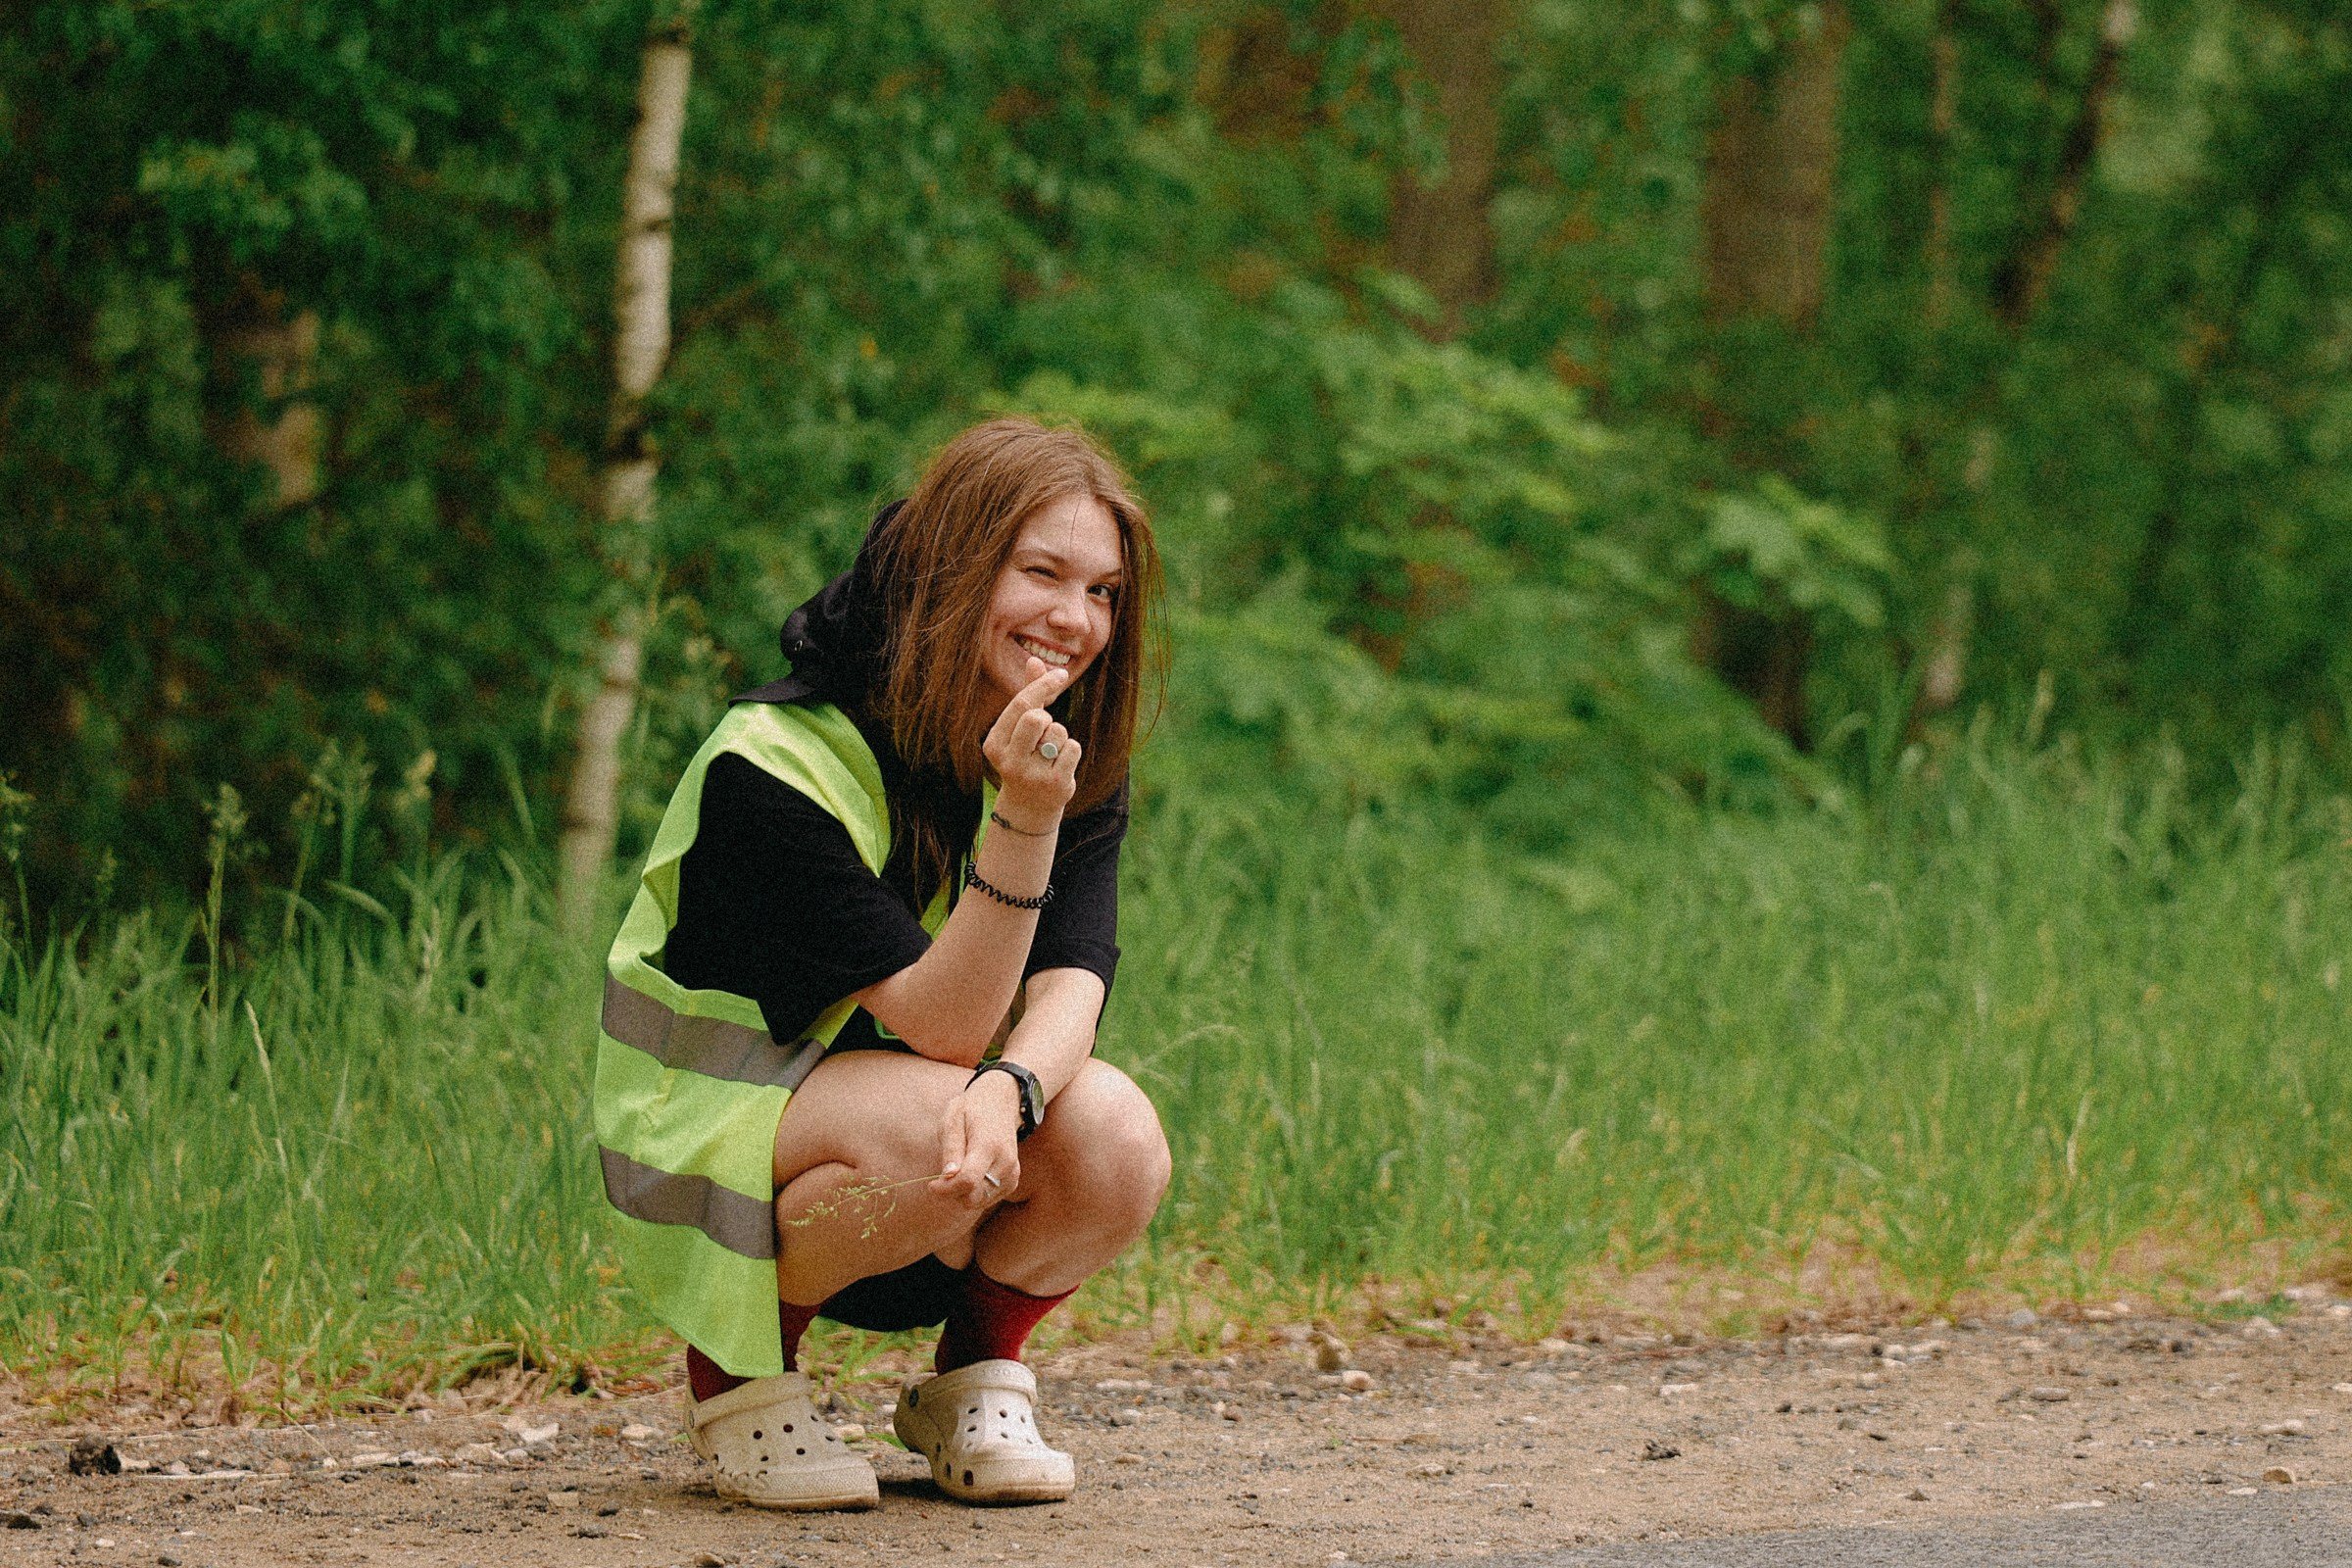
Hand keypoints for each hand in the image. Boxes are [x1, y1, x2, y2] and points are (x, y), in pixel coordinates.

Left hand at [931, 1070, 1022, 1207]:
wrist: (1000, 1103)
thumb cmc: (971, 1110)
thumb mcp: (952, 1120)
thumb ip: (951, 1149)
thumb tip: (947, 1176)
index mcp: (989, 1145)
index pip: (968, 1181)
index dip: (945, 1189)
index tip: (931, 1185)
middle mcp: (1005, 1162)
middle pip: (973, 1197)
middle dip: (953, 1192)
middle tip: (944, 1176)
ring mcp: (1012, 1172)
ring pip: (980, 1202)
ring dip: (964, 1193)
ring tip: (959, 1170)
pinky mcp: (1013, 1180)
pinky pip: (989, 1200)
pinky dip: (976, 1193)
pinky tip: (972, 1175)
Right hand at [981, 657, 1078, 825]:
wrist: (1030, 805)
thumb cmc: (1026, 756)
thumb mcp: (1021, 727)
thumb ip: (1028, 694)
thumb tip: (1035, 659)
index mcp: (994, 744)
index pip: (1020, 704)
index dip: (1042, 685)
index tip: (1061, 674)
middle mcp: (1008, 761)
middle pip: (1036, 718)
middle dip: (1047, 717)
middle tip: (1046, 730)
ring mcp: (1031, 775)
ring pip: (1058, 732)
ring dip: (1061, 736)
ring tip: (1051, 752)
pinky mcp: (1054, 784)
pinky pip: (1073, 748)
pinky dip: (1072, 750)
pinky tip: (1061, 763)